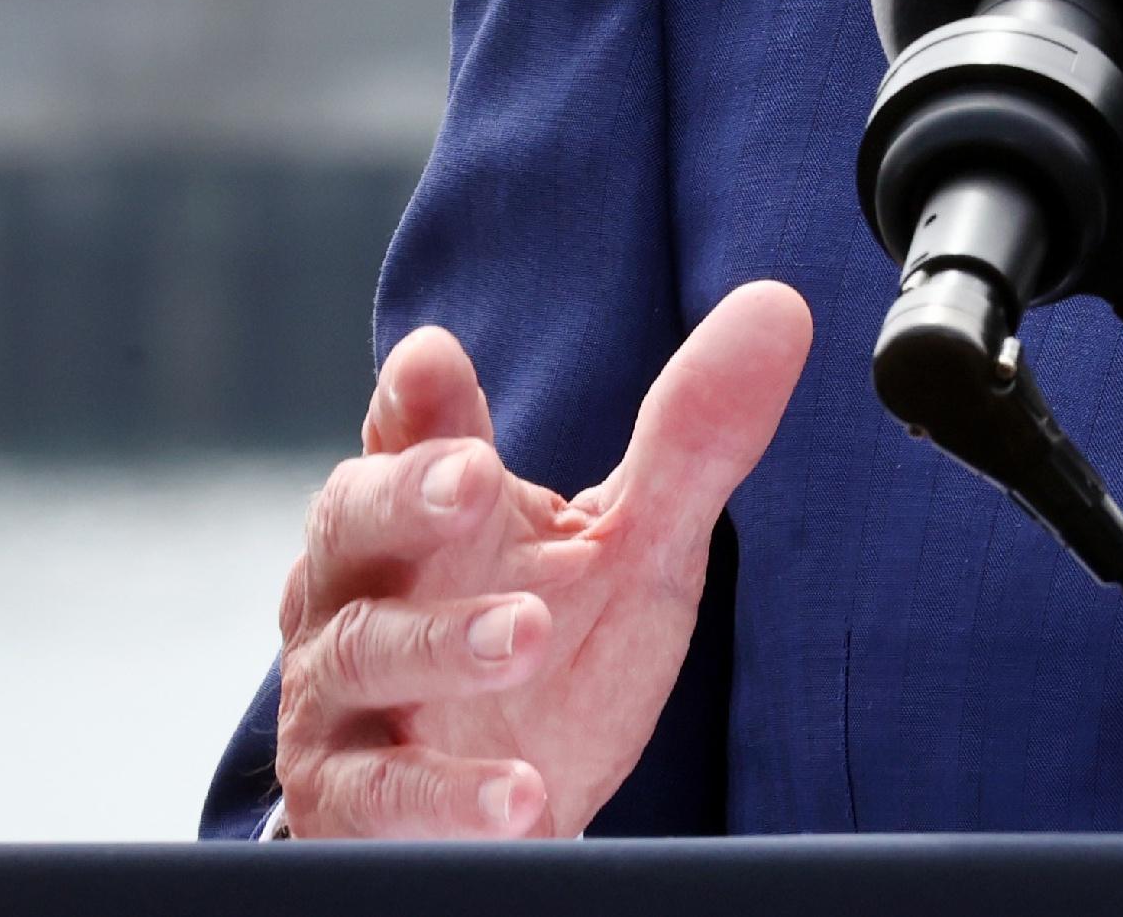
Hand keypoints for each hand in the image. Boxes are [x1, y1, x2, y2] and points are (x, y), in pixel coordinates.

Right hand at [274, 281, 813, 837]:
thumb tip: (779, 307)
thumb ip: (691, 439)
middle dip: (407, 494)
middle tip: (474, 475)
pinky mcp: (345, 798)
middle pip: (353, 520)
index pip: (413, 433)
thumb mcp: (638, 546)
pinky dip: (444, 792)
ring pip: (363, 651)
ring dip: (445, 639)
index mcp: (434, 509)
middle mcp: (368, 587)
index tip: (433, 360)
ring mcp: (343, 694)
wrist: (509, 815)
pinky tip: (518, 795)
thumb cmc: (559, 656)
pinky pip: (377, 793)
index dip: (419, 400)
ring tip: (532, 636)